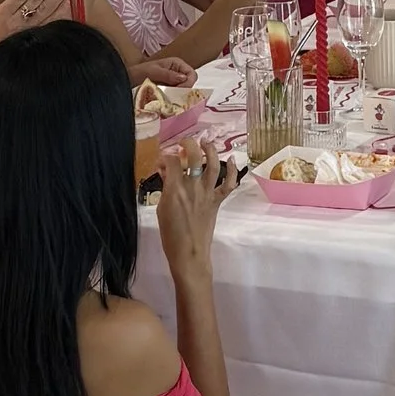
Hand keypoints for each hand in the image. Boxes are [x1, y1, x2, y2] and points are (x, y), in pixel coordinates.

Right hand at [155, 140, 237, 279]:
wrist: (189, 254)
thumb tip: (165, 172)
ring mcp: (207, 193)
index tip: (162, 160)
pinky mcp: (217, 201)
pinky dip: (232, 171)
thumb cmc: (170, 235)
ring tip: (205, 141)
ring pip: (213, 165)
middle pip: (194, 157)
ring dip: (210, 150)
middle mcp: (192, 187)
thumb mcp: (161, 209)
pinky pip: (228, 184)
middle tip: (184, 142)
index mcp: (174, 190)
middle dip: (188, 144)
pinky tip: (232, 159)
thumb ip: (165, 188)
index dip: (165, 156)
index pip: (170, 162)